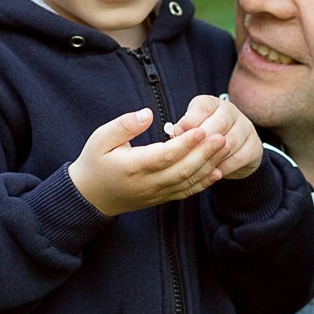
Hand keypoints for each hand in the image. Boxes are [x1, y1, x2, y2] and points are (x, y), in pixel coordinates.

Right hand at [69, 108, 226, 216]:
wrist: (89, 197)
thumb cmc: (94, 162)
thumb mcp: (100, 138)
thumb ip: (124, 125)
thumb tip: (147, 114)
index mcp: (131, 167)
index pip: (164, 156)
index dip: (185, 144)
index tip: (201, 129)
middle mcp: (146, 184)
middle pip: (182, 170)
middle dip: (204, 153)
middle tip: (222, 137)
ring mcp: (154, 194)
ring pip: (187, 182)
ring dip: (208, 166)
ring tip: (225, 148)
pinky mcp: (159, 199)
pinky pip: (185, 193)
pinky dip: (203, 183)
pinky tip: (217, 171)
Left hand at [168, 95, 263, 179]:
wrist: (231, 154)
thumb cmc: (205, 140)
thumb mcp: (192, 131)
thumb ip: (185, 131)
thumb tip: (176, 135)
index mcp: (212, 104)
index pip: (203, 106)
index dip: (190, 120)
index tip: (177, 132)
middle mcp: (231, 111)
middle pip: (220, 122)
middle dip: (203, 140)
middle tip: (189, 153)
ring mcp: (246, 128)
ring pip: (230, 141)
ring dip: (214, 155)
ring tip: (199, 166)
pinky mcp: (254, 146)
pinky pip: (239, 158)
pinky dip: (224, 167)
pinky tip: (213, 173)